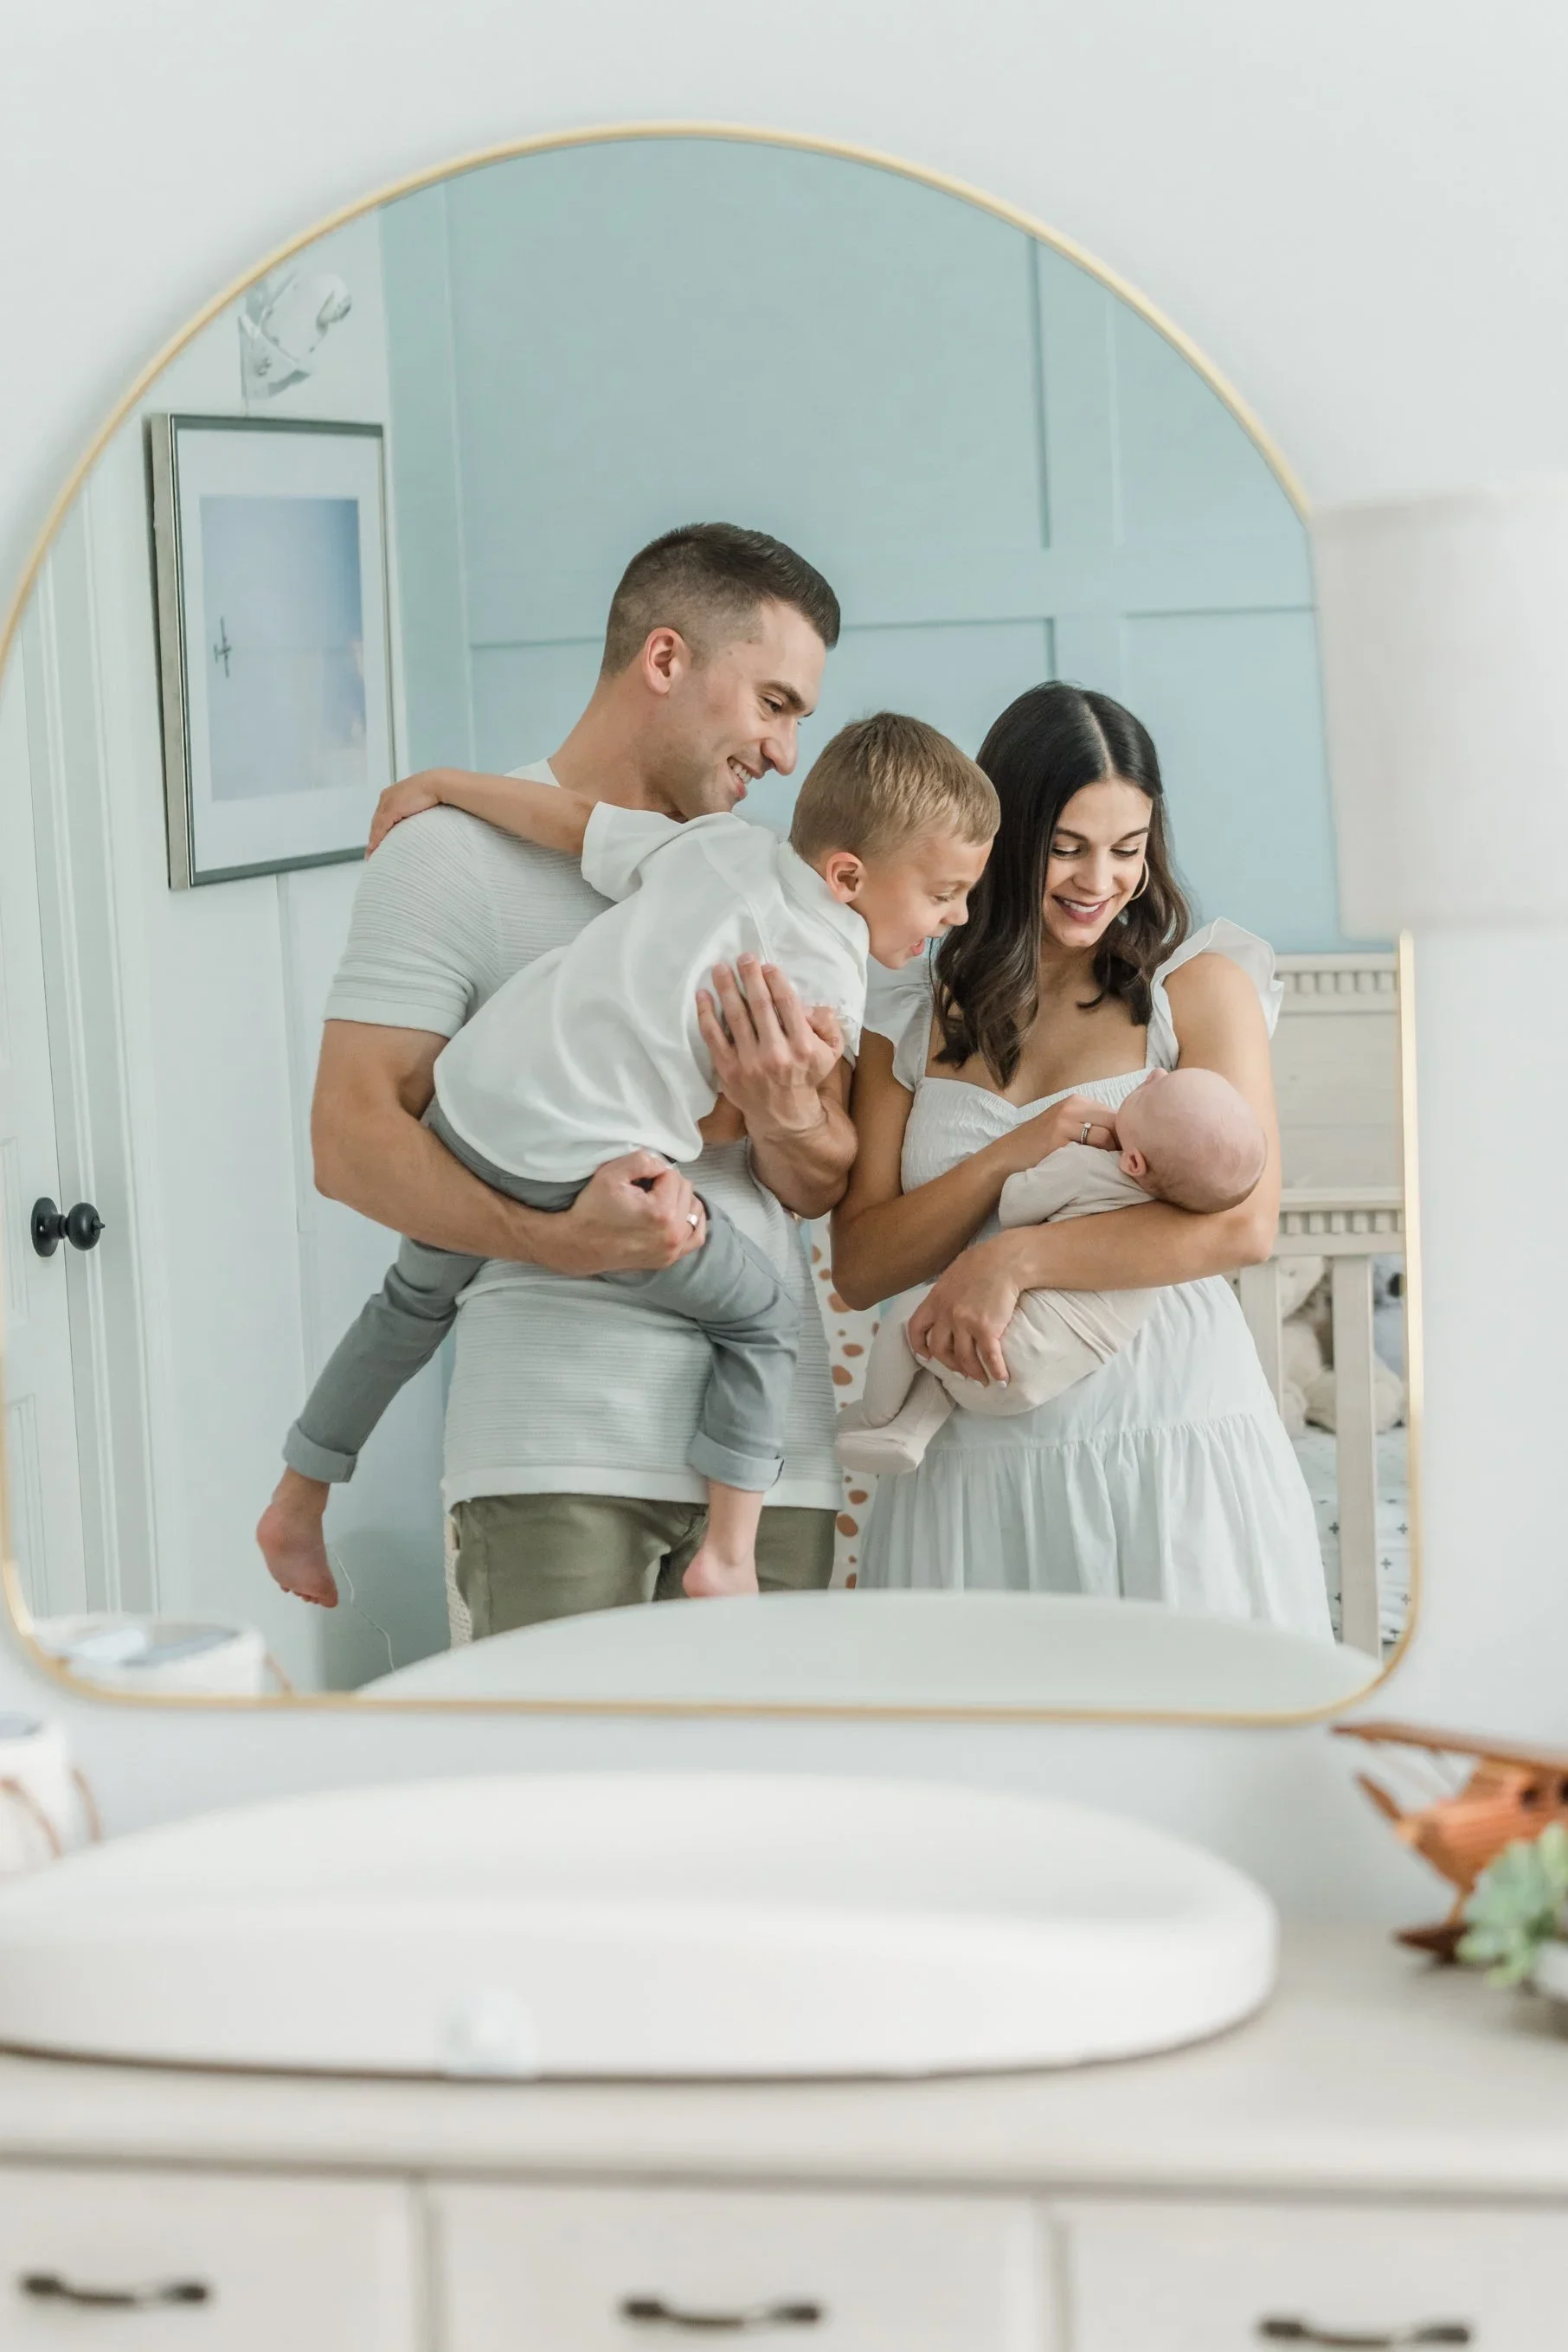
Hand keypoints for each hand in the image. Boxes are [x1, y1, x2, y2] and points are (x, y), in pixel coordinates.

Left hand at [368, 771, 450, 853]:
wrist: (437, 784)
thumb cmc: (434, 791)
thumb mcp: (419, 804)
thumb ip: (411, 811)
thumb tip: (413, 825)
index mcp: (391, 794)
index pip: (381, 816)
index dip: (379, 830)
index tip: (377, 842)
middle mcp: (386, 797)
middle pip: (376, 821)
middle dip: (374, 836)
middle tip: (372, 852)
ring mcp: (388, 802)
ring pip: (377, 825)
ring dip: (374, 840)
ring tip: (372, 854)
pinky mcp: (392, 809)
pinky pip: (381, 827)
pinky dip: (377, 839)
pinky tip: (375, 849)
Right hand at [532, 1150, 705, 1275]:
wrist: (580, 1245)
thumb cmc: (593, 1208)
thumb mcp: (611, 1173)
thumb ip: (643, 1159)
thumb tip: (662, 1164)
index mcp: (661, 1212)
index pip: (672, 1175)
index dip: (653, 1172)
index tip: (636, 1182)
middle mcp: (673, 1234)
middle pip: (686, 1190)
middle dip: (666, 1185)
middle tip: (644, 1190)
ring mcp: (674, 1250)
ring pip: (694, 1210)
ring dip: (679, 1200)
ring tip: (657, 1201)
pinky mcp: (670, 1258)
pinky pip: (697, 1235)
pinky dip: (690, 1221)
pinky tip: (676, 1215)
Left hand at [696, 956, 841, 1139]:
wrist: (785, 1116)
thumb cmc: (805, 1076)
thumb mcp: (830, 1053)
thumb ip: (827, 1024)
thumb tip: (812, 1004)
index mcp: (802, 1046)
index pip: (786, 1003)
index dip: (775, 980)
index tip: (766, 966)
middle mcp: (775, 1053)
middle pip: (759, 1005)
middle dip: (750, 977)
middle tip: (742, 957)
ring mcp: (749, 1062)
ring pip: (735, 1016)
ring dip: (726, 988)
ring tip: (720, 968)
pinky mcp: (728, 1070)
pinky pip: (713, 1037)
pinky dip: (706, 1014)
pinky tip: (702, 995)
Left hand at [905, 1234, 1025, 1386]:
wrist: (1006, 1260)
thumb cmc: (984, 1261)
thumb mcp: (954, 1274)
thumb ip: (946, 1291)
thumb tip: (947, 1298)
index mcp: (935, 1299)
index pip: (916, 1328)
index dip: (919, 1346)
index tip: (927, 1356)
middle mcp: (946, 1313)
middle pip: (940, 1349)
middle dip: (950, 1364)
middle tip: (961, 1372)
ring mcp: (964, 1322)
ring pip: (963, 1358)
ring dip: (973, 1373)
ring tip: (982, 1380)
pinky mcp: (986, 1328)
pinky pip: (989, 1357)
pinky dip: (996, 1371)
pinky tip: (1002, 1379)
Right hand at [1002, 1092, 1119, 1174]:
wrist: (1007, 1157)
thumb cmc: (1040, 1146)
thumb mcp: (1065, 1125)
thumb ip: (1091, 1124)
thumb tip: (1127, 1138)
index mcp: (1076, 1101)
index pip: (1116, 1114)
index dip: (1125, 1135)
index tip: (1124, 1152)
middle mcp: (1071, 1107)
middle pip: (1115, 1123)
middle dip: (1122, 1144)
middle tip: (1121, 1163)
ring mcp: (1063, 1123)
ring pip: (1106, 1137)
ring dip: (1110, 1154)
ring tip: (1107, 1168)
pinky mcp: (1057, 1141)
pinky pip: (1090, 1152)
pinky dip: (1096, 1162)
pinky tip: (1092, 1171)